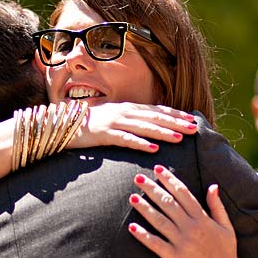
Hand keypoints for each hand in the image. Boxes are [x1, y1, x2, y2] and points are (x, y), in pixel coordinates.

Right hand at [67, 103, 197, 152]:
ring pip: (143, 127)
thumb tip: (150, 128)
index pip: (157, 110)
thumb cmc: (91, 124)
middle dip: (175, 122)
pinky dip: (140, 143)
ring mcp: (114, 122)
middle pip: (154, 117)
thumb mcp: (114, 119)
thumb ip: (131, 121)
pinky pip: (125, 139)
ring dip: (162, 132)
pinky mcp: (104, 134)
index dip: (175, 114)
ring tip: (179, 138)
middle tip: (194, 128)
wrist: (63, 123)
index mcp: (128, 108)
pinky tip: (153, 149)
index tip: (192, 119)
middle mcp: (124, 112)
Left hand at [127, 165, 245, 257]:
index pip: (183, 193)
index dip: (169, 180)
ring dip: (144, 208)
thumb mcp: (227, 228)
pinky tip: (132, 228)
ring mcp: (183, 243)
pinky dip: (143, 236)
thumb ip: (218, 206)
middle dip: (152, 189)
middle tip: (137, 178)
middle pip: (168, 204)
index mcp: (203, 219)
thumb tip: (213, 186)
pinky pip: (156, 245)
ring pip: (160, 221)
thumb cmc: (226, 255)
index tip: (158, 169)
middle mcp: (192, 228)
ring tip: (132, 197)